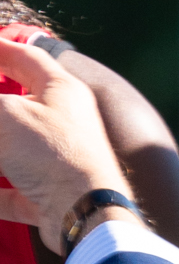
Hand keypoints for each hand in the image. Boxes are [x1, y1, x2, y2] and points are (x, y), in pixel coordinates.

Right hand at [0, 35, 125, 251]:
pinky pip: (12, 193)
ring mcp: (56, 161)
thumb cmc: (52, 154)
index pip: (27, 58)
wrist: (85, 214)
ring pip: (12, 150)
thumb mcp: (5, 115)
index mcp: (61, 91)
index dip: (1, 49)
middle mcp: (63, 122)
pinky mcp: (48, 197)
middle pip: (17, 104)